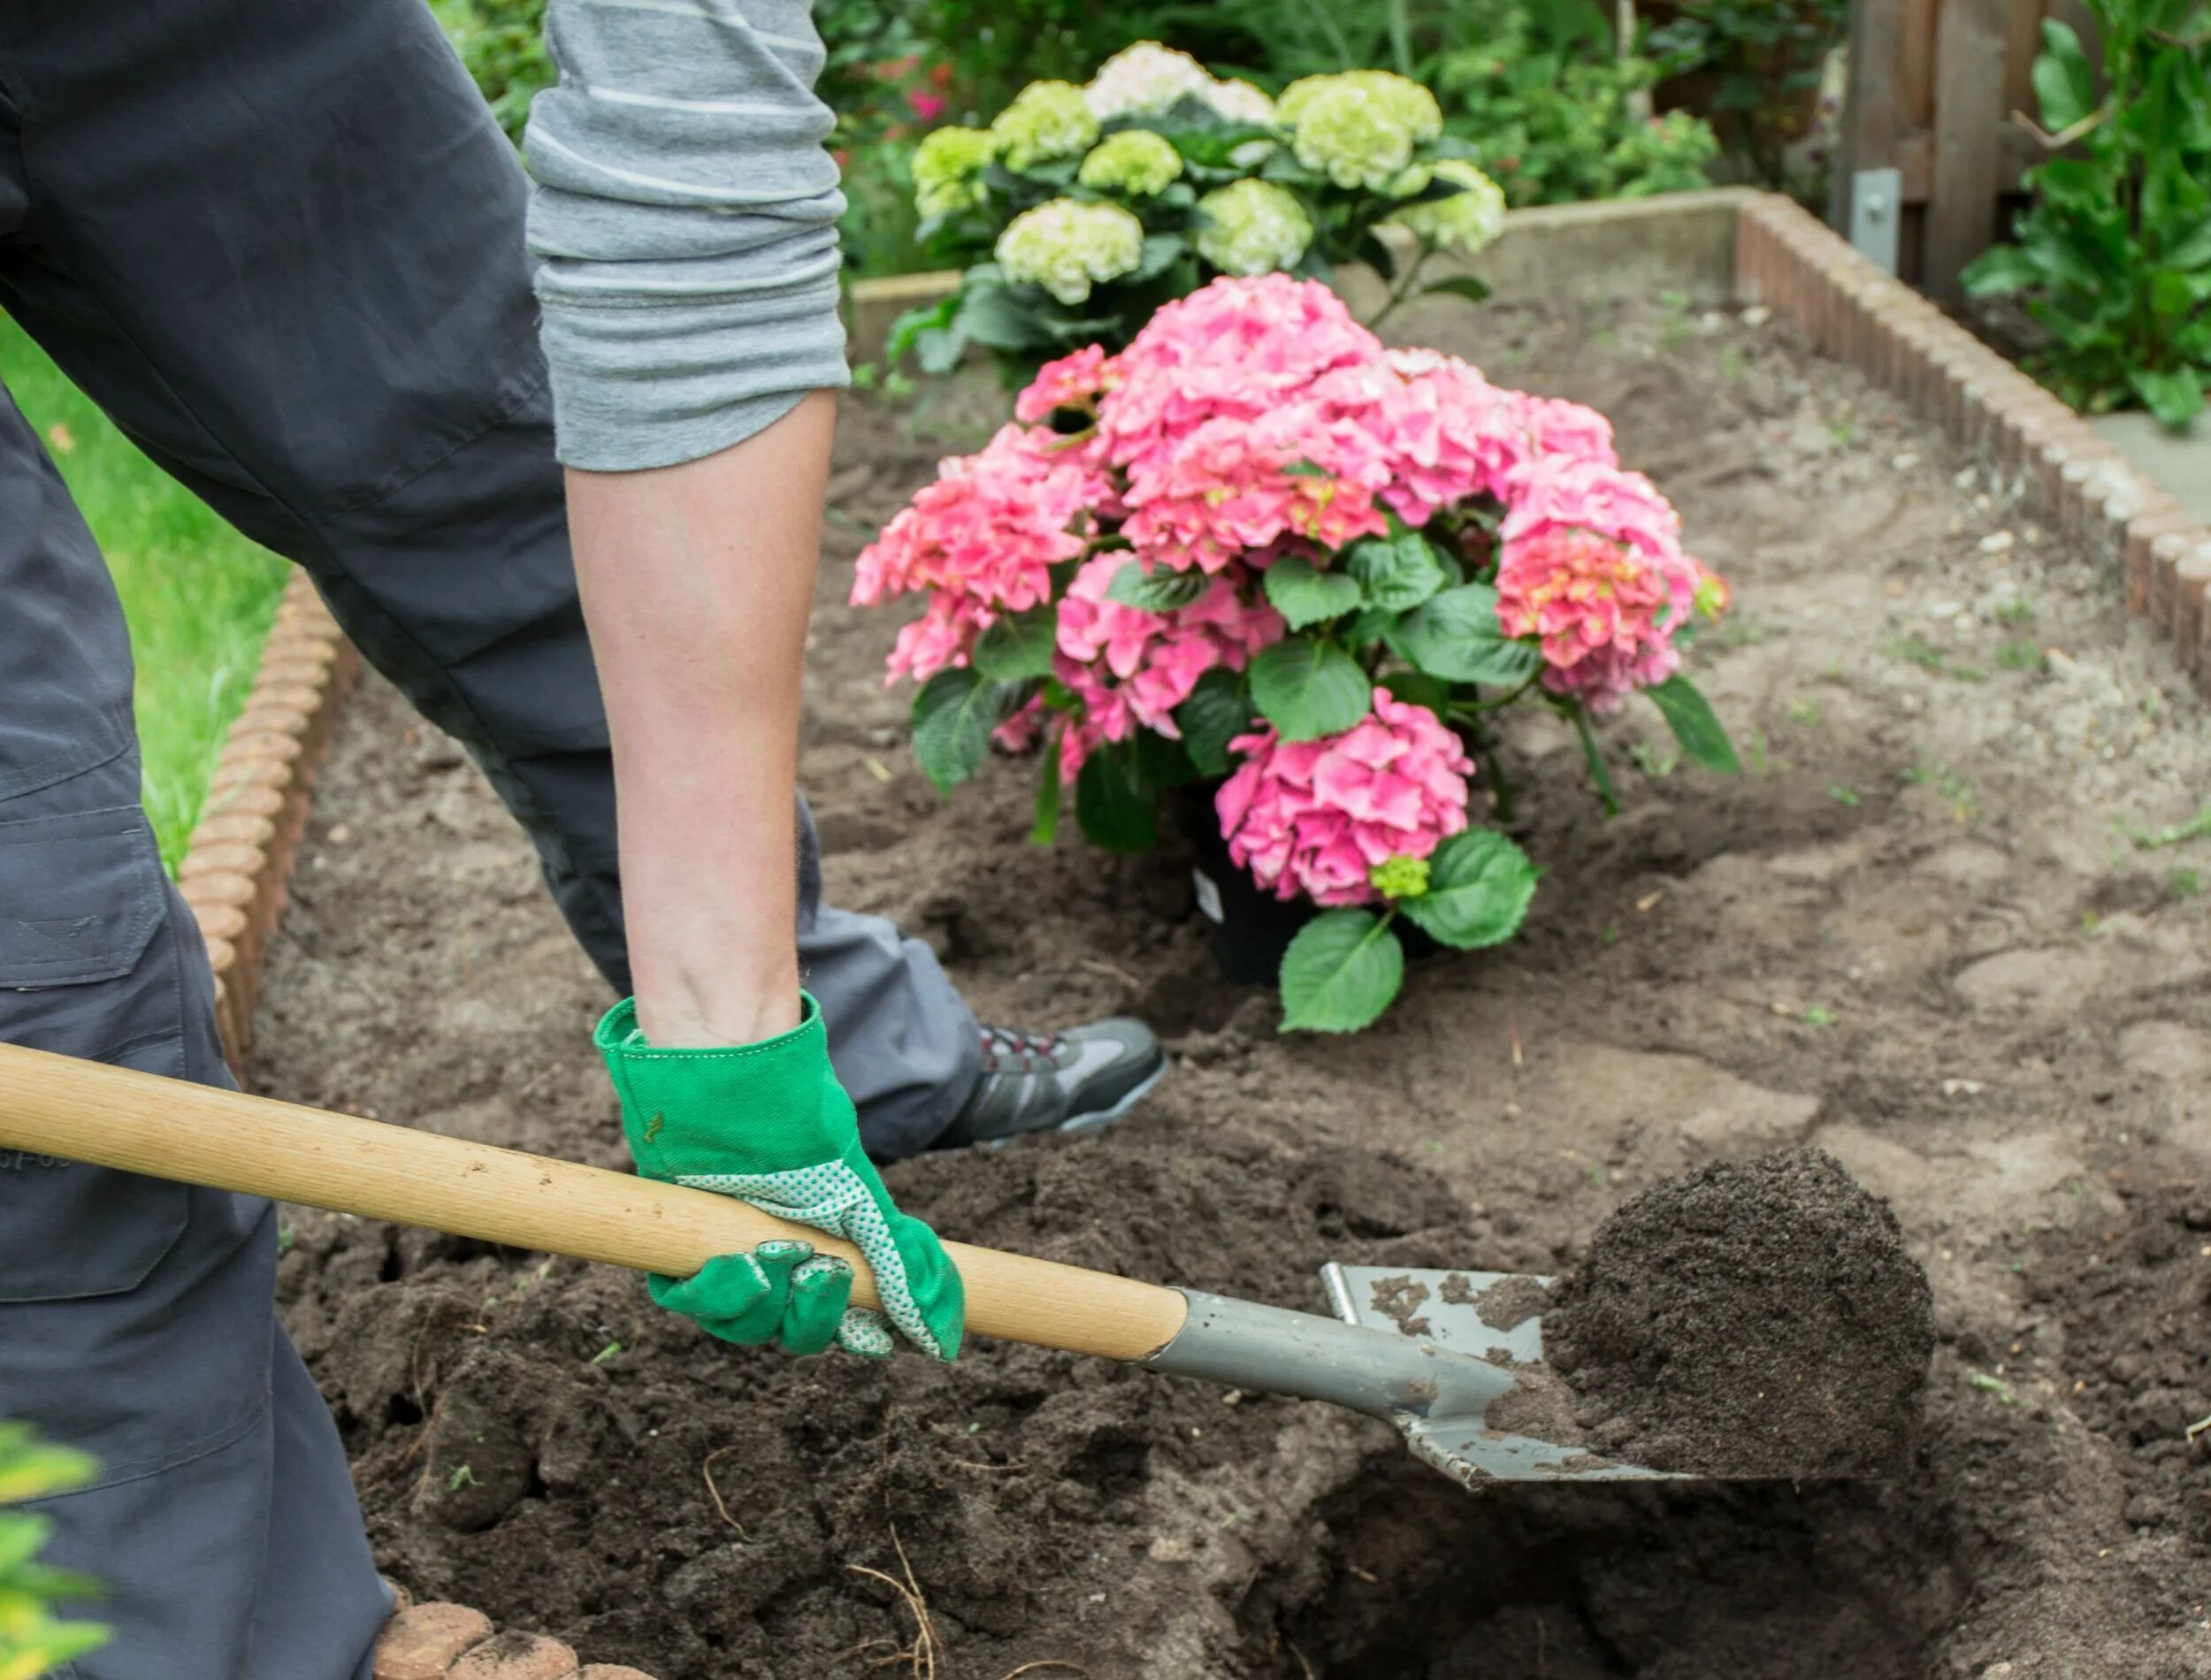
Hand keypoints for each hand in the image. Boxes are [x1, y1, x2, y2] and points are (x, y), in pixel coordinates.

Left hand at [595, 992, 962, 1359]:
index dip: (854, 1335)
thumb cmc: (804, 1142)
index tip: (868, 1334)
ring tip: (774, 1253)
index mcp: (824, 1256)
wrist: (741, 1097)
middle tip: (819, 1271)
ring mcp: (727, 1261)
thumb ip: (903, 1267)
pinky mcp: (681, 1254)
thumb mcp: (864, 1203)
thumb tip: (944, 1337)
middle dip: (812, 1316)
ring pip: (745, 1326)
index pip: (841, 1323)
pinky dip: (717, 1295)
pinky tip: (735, 1262)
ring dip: (765, 1303)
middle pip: (795, 1333)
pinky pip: (696, 1305)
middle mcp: (776, 1266)